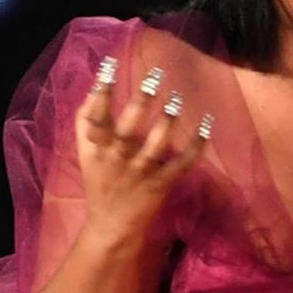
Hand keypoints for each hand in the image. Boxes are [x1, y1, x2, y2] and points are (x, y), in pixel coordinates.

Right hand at [75, 59, 208, 243]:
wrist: (111, 227)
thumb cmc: (100, 182)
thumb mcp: (85, 154)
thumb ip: (87, 123)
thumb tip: (95, 86)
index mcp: (94, 149)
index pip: (93, 116)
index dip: (101, 91)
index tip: (110, 66)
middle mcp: (115, 159)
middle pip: (127, 127)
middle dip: (140, 101)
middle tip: (155, 76)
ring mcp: (139, 172)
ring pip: (155, 145)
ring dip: (166, 121)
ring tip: (176, 98)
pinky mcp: (160, 184)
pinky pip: (181, 163)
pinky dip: (195, 146)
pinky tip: (206, 126)